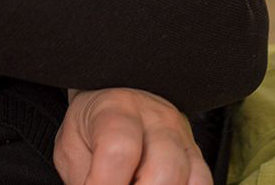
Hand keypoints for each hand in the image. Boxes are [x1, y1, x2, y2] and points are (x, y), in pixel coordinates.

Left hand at [53, 87, 210, 184]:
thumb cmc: (90, 128)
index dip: (105, 184)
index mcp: (117, 109)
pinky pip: (202, 182)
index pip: (119, 151)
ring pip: (190, 179)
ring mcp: (181, 136)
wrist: (112, 97)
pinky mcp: (196, 155)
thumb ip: (84, 178)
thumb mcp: (71, 150)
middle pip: (164, 170)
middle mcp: (157, 118)